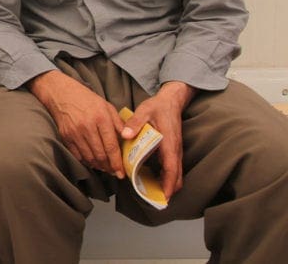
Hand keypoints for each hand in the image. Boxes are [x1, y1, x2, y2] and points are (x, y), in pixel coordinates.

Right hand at [28, 70, 125, 176]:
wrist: (61, 92)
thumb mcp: (107, 106)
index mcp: (101, 118)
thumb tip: (130, 139)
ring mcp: (74, 132)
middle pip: (100, 155)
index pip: (111, 146)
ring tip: (104, 167)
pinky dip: (86, 161)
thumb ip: (119, 123)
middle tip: (114, 171)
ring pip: (89, 157)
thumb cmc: (86, 98)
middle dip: (109, 167)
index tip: (122, 172)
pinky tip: (92, 161)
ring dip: (98, 166)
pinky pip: (77, 155)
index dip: (117, 162)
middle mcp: (87, 126)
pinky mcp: (65, 136)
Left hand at [120, 81, 194, 198]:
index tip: (164, 197)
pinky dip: (165, 177)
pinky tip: (151, 179)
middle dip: (168, 190)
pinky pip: (171, 168)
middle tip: (154, 200)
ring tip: (151, 193)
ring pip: (175, 174)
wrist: (171, 101)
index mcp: (169, 143)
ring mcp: (175, 151)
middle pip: (177, 177)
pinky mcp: (172, 151)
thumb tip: (125, 134)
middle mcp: (175, 150)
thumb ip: (134, 123)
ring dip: (166, 184)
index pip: (172, 169)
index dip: (168, 184)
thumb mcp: (144, 111)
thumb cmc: (158, 107)